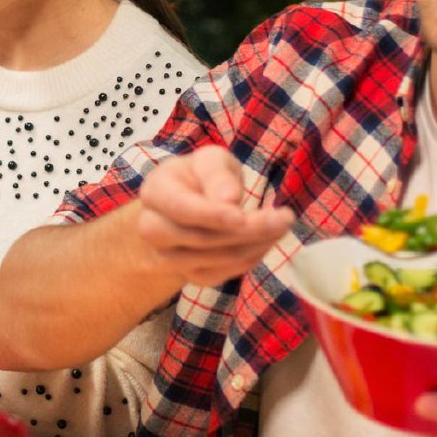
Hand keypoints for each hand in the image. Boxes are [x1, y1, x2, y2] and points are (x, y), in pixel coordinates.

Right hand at [133, 145, 293, 286]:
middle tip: (284, 218)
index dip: (211, 215)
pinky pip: (222, 273)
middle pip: (199, 239)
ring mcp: (168, 257)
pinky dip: (250, 258)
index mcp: (156, 192)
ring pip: (215, 260)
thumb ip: (217, 174)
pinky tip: (266, 239)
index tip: (243, 216)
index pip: (181, 208)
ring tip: (281, 224)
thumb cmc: (202, 176)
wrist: (189, 203)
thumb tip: (230, 199)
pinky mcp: (188, 275)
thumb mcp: (211, 161)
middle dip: (246, 231)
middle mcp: (152, 228)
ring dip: (255, 244)